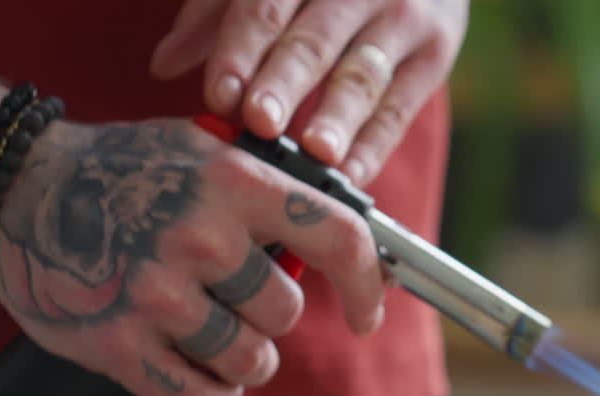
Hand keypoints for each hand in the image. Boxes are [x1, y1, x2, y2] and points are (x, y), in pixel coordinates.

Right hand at [0, 118, 386, 395]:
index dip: (366, 284)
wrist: (14, 188)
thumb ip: (268, 192)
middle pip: (286, 313)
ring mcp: (155, 292)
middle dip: (270, 317)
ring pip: (251, 360)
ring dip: (242, 358)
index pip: (337, 236)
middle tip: (233, 300)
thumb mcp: (202, 153)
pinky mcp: (116, 343)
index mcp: (231, 182)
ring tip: (211, 332)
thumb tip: (345, 240)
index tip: (367, 313)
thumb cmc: (121, 172)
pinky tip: (202, 374)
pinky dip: (213, 394)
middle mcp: (198, 236)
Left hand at [150, 0, 466, 186]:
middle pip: (314, 41)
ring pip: (362, 75)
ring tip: (316, 153)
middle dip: (285, 85)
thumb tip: (163, 65)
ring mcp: (402, 19)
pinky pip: (401, 107)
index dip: (241, 51)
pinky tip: (351, 174)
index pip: (266, 6)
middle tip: (262, 123)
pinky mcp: (435, 54)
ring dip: (338, 118)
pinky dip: (375, 145)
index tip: (220, 96)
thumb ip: (218, 15)